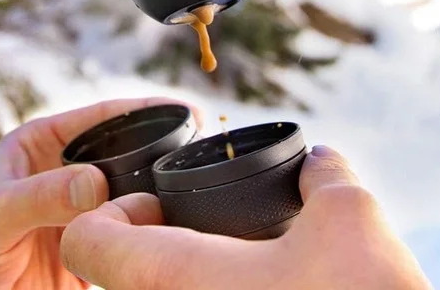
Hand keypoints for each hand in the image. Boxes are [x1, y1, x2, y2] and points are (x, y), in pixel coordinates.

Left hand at [0, 97, 199, 289]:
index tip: (179, 109)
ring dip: (156, 190)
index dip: (141, 109)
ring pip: (132, 189)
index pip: (101, 116)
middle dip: (159, 147)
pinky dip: (149, 230)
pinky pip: (128, 231)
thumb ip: (41, 194)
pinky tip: (169, 228)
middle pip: (126, 150)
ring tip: (186, 188)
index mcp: (46, 142)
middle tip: (196, 145)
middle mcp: (71, 169)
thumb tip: (94, 184)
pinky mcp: (94, 241)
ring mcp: (85, 205)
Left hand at [61, 145, 431, 289]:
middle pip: (119, 280)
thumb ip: (324, 175)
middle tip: (202, 232)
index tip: (155, 203)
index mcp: (176, 279)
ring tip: (238, 265)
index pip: (89, 242)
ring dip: (184, 279)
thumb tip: (321, 161)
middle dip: (152, 247)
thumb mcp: (350, 216)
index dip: (113, 211)